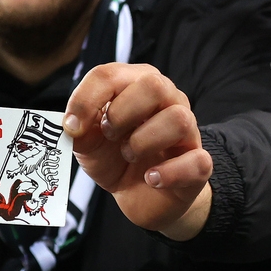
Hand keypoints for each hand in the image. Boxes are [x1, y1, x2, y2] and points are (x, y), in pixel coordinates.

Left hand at [64, 63, 212, 240]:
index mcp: (136, 86)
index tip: (72, 127)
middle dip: (121, 114)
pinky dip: (168, 173)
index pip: (110, 74)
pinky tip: (151, 179)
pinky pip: (196, 162)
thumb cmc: (115, 159)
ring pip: (177, 119)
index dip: (86, 99)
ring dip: (142, 142)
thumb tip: (72, 125)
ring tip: (130, 156)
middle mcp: (167, 101)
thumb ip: (78, 130)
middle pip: (154, 85)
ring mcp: (187, 131)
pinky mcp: (198, 164)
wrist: (141, 196)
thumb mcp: (88, 143)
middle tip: (109, 136)